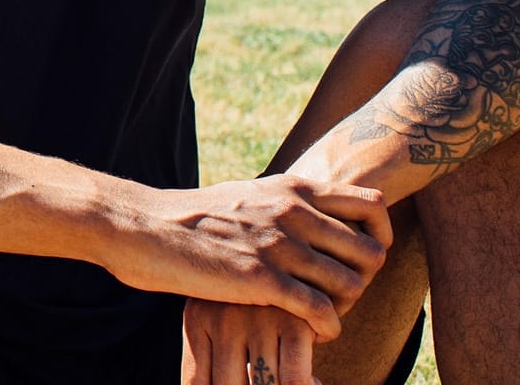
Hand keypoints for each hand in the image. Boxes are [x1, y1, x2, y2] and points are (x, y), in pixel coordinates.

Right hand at [103, 175, 389, 340]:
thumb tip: (305, 210)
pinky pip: (322, 310)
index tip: (358, 256)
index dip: (378, 234)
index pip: (373, 204)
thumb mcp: (246, 194)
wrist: (141, 226)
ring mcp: (278, 244)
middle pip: (371, 250)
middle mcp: (293, 212)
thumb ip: (281, 201)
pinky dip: (327, 327)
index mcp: (292, 188)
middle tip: (342, 294)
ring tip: (326, 315)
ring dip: (346, 306)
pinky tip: (315, 331)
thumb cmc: (189, 216)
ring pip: (352, 284)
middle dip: (365, 278)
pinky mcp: (261, 279)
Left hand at [182, 300, 321, 384]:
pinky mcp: (295, 322)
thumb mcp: (218, 318)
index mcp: (197, 321)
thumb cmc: (251, 297)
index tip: (240, 382)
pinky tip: (313, 379)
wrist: (292, 245)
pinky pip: (295, 380)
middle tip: (263, 381)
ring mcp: (258, 321)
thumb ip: (211, 358)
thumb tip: (219, 384)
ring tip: (285, 380)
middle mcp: (223, 321)